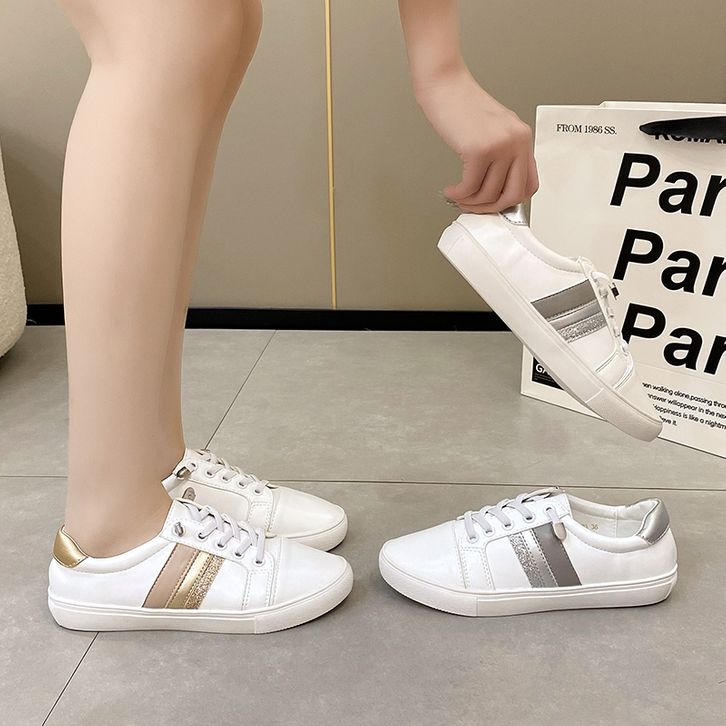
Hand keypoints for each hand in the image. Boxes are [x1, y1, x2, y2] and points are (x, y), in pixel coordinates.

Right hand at [415, 69, 538, 212]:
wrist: (445, 84)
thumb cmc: (462, 105)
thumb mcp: (493, 129)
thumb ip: (501, 155)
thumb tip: (495, 188)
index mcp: (522, 138)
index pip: (530, 184)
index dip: (510, 201)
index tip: (493, 203)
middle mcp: (516, 142)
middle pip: (513, 195)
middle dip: (491, 209)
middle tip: (473, 206)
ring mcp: (499, 146)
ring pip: (489, 195)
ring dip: (469, 202)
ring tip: (457, 196)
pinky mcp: (479, 150)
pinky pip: (470, 188)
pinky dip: (458, 195)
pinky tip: (451, 190)